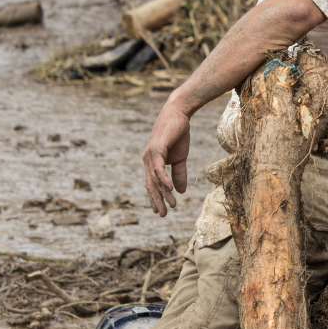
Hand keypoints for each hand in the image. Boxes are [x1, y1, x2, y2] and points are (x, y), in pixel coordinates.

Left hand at [143, 98, 190, 215]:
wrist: (178, 113)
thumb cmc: (178, 133)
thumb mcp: (180, 158)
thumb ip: (179, 174)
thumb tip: (180, 191)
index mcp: (152, 162)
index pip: (151, 184)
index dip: (155, 198)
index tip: (161, 211)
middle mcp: (148, 160)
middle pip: (150, 185)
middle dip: (156, 200)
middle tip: (162, 215)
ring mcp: (150, 154)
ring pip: (155, 179)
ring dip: (163, 193)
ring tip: (171, 205)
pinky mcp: (156, 149)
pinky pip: (158, 168)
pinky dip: (163, 179)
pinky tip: (170, 189)